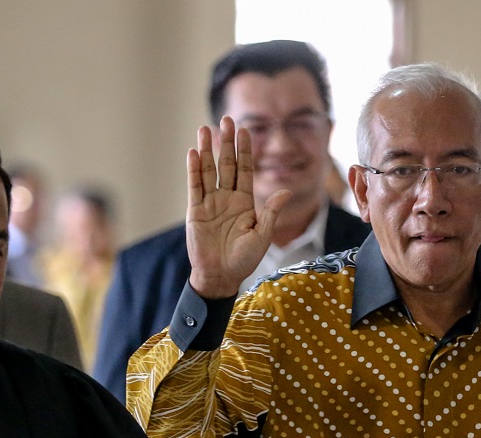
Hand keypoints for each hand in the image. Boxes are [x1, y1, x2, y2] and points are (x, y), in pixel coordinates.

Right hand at [185, 116, 292, 297]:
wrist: (222, 276)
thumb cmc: (244, 259)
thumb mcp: (262, 235)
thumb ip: (271, 212)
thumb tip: (287, 191)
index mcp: (244, 202)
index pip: (245, 170)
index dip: (245, 150)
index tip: (244, 130)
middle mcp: (227, 198)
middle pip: (227, 164)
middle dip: (228, 142)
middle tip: (226, 119)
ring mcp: (210, 202)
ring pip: (208, 170)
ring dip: (207, 150)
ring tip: (205, 129)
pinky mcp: (195, 211)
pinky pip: (194, 186)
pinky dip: (194, 170)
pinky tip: (193, 153)